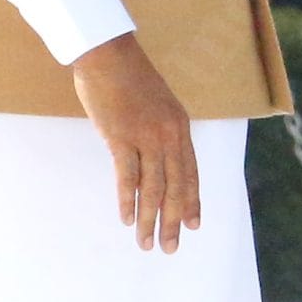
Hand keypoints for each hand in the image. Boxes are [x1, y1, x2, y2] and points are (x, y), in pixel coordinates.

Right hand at [70, 32, 200, 254]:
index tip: (193, 226)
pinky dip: (128, 200)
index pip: (190, 172)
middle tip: (170, 248)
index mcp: (179, 126)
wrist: (108, 53)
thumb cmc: (127, 76)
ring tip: (145, 243)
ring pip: (153, 188)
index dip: (192, 201)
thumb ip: (161, 129)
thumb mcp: (157, 103)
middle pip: (175, 187)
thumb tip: (158, 155)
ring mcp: (146, 136)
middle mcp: (168, 134)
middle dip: (173, 221)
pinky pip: (127, 176)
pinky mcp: (121, 136)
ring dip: (149, 219)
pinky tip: (126, 219)